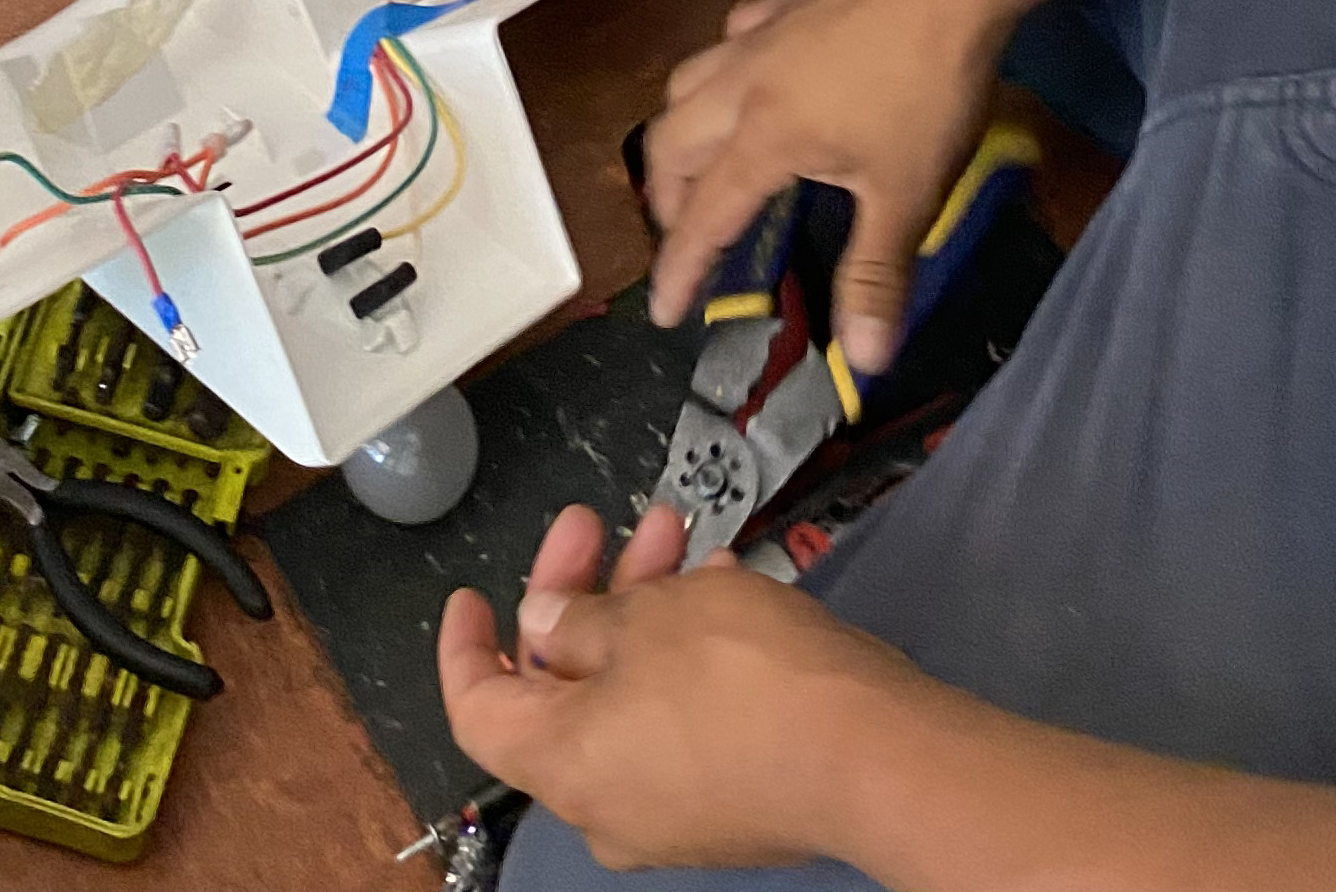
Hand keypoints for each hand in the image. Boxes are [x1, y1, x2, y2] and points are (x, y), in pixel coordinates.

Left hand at [438, 506, 929, 873]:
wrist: (870, 754)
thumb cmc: (744, 677)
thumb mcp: (647, 616)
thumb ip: (580, 616)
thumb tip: (544, 620)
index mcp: (563, 765)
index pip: (479, 710)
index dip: (466, 647)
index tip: (470, 594)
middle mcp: (607, 805)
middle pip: (561, 691)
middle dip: (580, 594)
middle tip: (597, 524)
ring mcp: (671, 812)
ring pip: (627, 695)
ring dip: (642, 609)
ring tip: (674, 535)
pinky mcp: (731, 803)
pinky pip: (681, 721)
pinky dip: (683, 655)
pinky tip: (720, 587)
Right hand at [643, 0, 999, 376]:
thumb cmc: (925, 91)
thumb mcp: (906, 195)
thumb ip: (876, 276)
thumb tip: (865, 361)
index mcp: (763, 140)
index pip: (704, 217)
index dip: (679, 269)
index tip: (661, 313)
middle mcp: (741, 87)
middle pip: (670, 144)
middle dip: (666, 199)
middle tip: (686, 238)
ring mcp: (758, 38)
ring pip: (686, 85)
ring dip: (680, 135)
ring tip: (700, 166)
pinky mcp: (783, 6)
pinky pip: (729, 43)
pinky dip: (723, 74)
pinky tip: (750, 81)